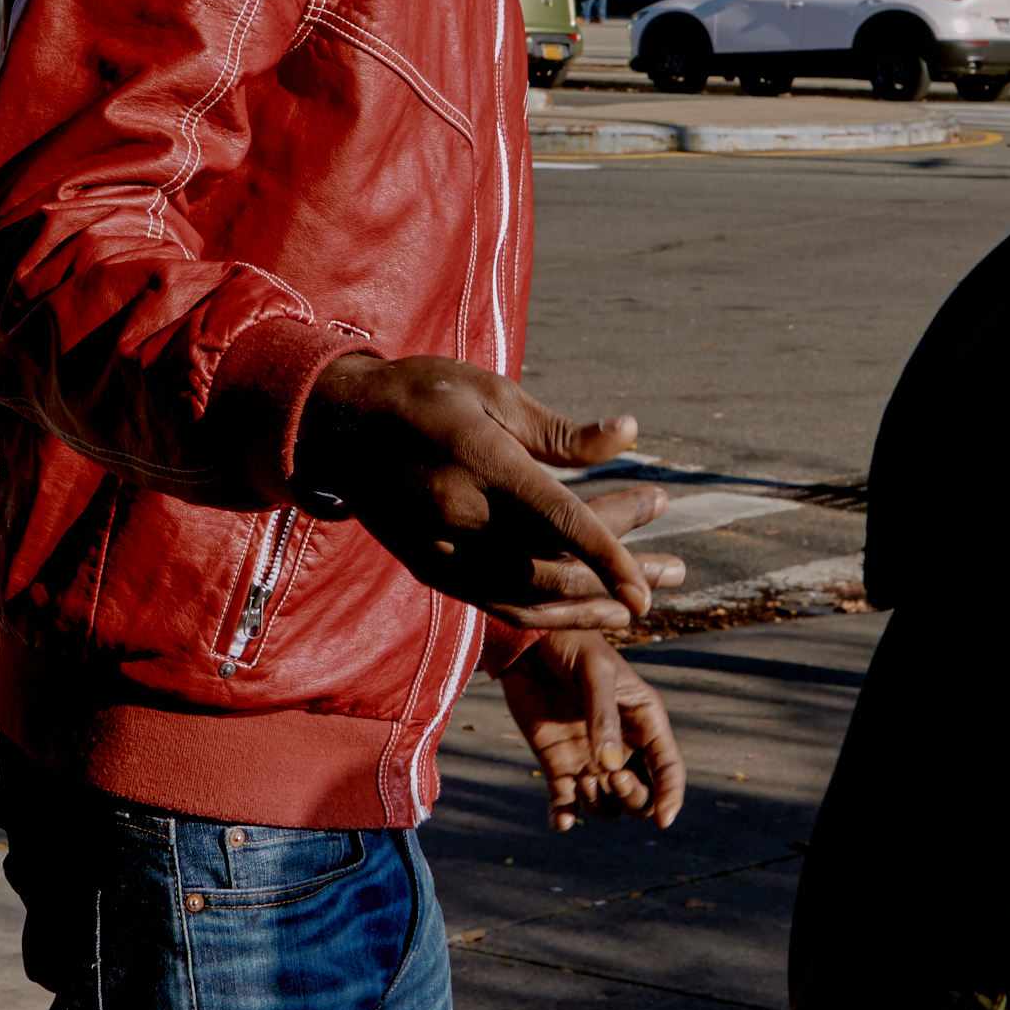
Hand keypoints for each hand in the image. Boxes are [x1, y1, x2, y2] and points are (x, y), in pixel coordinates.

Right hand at [297, 352, 689, 630]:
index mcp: (482, 465)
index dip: (610, 558)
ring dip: (587, 608)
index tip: (650, 586)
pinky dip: (545, 616)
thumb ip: (562, 432)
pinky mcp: (430, 570)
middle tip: (670, 578)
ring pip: (525, 599)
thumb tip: (630, 435)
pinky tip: (582, 611)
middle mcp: (460, 517)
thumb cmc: (426, 394)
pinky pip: (496, 606)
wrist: (339, 425)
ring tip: (637, 605)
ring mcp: (440, 552)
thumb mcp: (494, 393)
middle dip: (615, 579)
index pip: (559, 522)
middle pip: (551, 567)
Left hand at [499, 630, 684, 831]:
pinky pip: (565, 802)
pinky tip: (559, 820)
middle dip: (633, 797)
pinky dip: (564, 816)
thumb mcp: (595, 673)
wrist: (528, 640)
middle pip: (642, 795)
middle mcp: (621, 745)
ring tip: (582, 781)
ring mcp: (589, 758)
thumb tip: (610, 767)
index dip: (671, 796)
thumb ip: (604, 716)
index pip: (668, 767)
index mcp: (644, 721)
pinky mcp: (558, 763)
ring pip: (607, 805)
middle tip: (612, 777)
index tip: (663, 820)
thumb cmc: (572, 644)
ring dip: (599, 805)